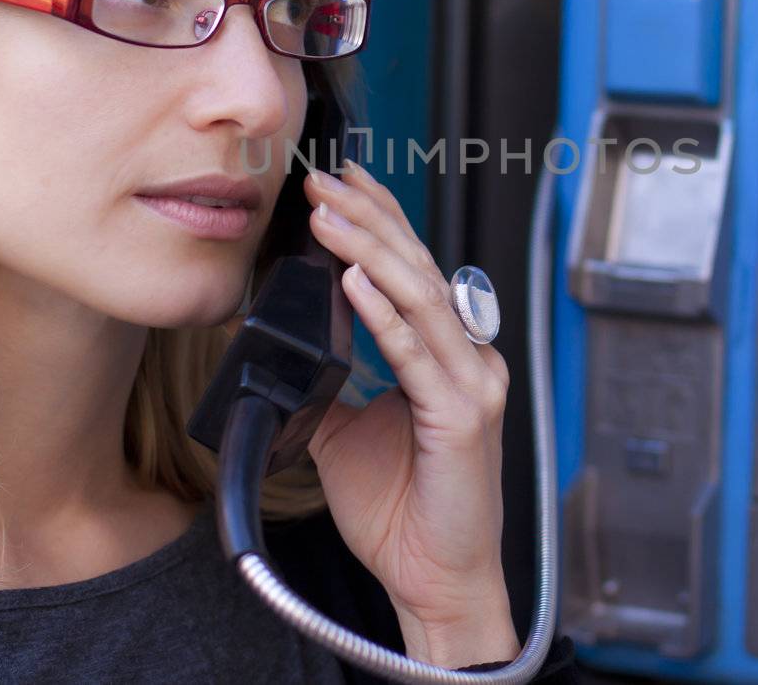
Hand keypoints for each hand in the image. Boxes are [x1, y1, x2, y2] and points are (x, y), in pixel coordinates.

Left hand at [302, 157, 519, 668]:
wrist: (435, 580)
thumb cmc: (404, 511)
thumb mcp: (347, 432)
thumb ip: (331, 380)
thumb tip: (285, 346)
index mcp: (448, 355)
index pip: (412, 270)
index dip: (379, 220)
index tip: (342, 179)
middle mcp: (468, 358)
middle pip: (416, 269)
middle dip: (367, 218)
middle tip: (323, 178)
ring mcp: (472, 384)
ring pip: (419, 298)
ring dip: (369, 249)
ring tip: (328, 213)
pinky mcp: (463, 417)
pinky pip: (417, 354)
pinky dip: (384, 314)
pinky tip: (354, 280)